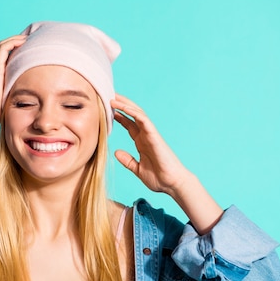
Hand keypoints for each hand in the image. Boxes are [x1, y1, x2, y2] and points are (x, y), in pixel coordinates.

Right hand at [0, 34, 26, 127]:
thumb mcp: (8, 105)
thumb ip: (14, 105)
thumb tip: (24, 114)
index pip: (8, 59)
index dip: (17, 53)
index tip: (30, 51)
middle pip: (5, 50)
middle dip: (17, 43)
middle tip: (30, 41)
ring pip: (4, 46)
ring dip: (15, 39)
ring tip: (27, 38)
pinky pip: (3, 48)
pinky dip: (13, 42)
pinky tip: (23, 40)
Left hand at [112, 94, 223, 233]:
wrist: (172, 184)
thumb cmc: (159, 178)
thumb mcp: (137, 169)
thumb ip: (127, 160)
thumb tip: (116, 152)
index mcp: (142, 142)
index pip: (129, 125)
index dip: (119, 116)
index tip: (107, 110)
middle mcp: (146, 135)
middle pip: (133, 115)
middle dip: (121, 105)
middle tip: (108, 96)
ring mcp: (151, 134)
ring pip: (137, 113)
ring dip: (125, 105)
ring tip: (112, 97)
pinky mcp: (155, 136)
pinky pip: (143, 120)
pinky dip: (133, 112)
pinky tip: (122, 107)